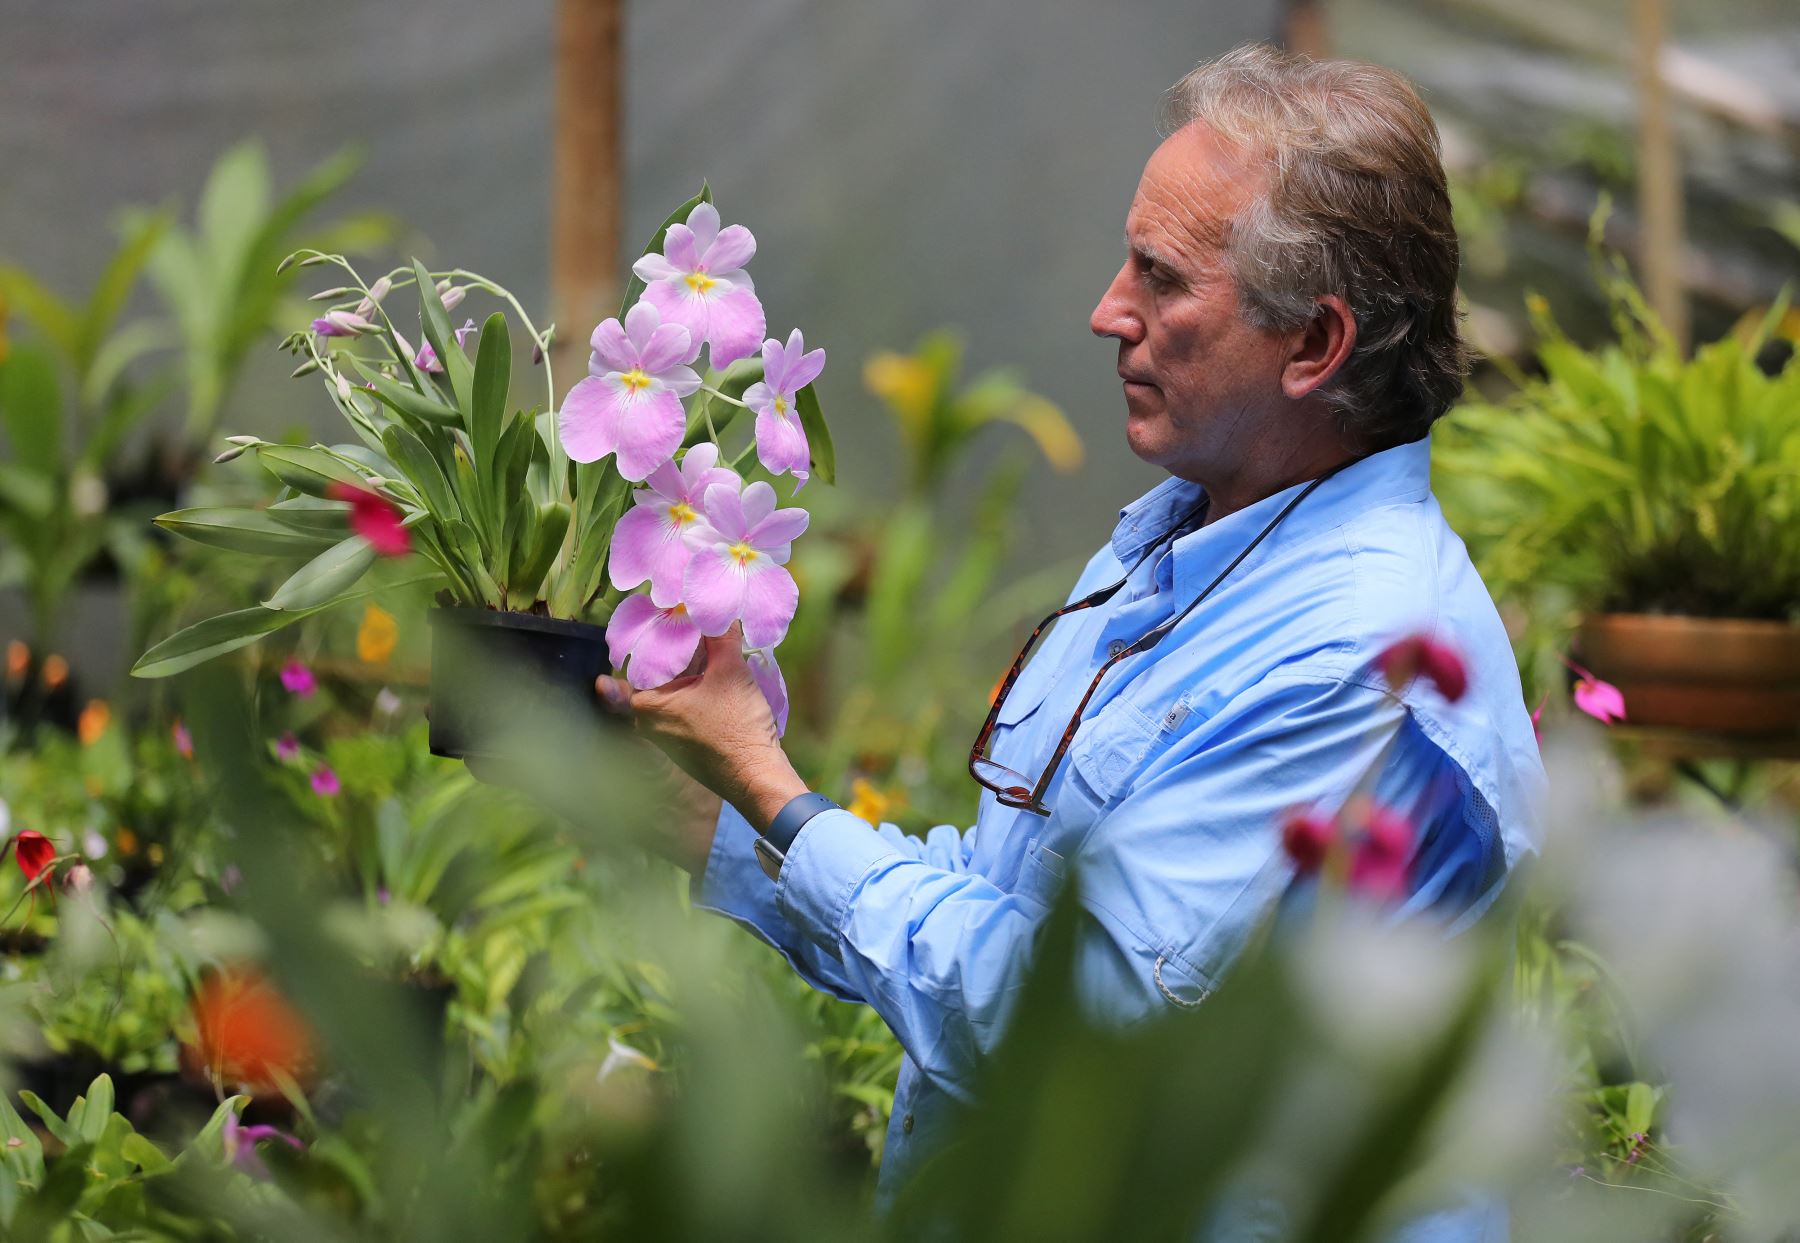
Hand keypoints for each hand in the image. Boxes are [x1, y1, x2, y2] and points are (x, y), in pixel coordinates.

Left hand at [598, 622, 809, 838]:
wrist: (756, 777)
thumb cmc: (737, 726)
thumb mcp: (730, 670)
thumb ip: (721, 635)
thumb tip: (717, 609)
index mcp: (645, 704)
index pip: (644, 654)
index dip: (661, 630)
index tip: (675, 612)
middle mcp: (646, 722)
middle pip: (659, 671)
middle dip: (678, 649)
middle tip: (694, 623)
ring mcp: (664, 736)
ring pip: (672, 689)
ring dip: (690, 669)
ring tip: (711, 644)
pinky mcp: (683, 745)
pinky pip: (683, 707)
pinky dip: (696, 689)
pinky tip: (716, 675)